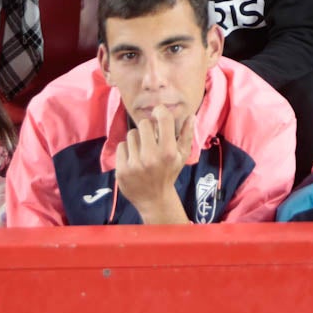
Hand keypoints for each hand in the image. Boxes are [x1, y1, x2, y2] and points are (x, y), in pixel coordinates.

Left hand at [113, 105, 193, 223]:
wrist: (154, 200)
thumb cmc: (169, 173)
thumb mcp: (181, 156)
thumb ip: (186, 135)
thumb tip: (190, 116)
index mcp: (168, 152)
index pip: (163, 118)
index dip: (159, 111)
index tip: (158, 114)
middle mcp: (151, 157)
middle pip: (144, 124)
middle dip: (147, 128)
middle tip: (151, 138)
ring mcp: (135, 164)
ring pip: (131, 134)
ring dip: (137, 139)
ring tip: (142, 151)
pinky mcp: (122, 170)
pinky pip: (121, 146)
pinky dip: (127, 150)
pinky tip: (133, 159)